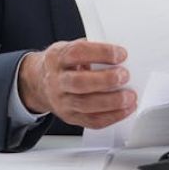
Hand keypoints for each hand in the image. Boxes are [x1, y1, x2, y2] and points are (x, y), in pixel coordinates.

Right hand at [17, 39, 136, 128]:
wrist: (39, 82)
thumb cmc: (61, 64)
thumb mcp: (69, 48)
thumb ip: (91, 50)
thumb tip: (120, 56)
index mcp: (58, 58)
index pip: (77, 53)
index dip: (101, 53)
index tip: (121, 54)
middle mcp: (57, 81)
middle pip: (79, 82)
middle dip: (106, 80)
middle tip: (124, 76)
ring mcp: (62, 101)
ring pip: (86, 105)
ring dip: (112, 102)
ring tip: (129, 96)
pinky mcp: (70, 117)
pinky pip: (92, 121)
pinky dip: (112, 116)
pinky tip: (125, 110)